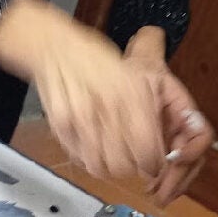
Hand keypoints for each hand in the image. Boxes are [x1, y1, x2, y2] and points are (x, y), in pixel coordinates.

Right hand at [0, 0, 163, 180]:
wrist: (59, 49)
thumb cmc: (102, 62)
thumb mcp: (138, 78)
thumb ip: (149, 113)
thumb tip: (158, 149)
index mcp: (132, 96)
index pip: (148, 150)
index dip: (153, 163)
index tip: (154, 162)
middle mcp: (107, 109)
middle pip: (124, 165)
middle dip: (132, 167)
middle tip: (134, 160)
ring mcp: (81, 120)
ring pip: (100, 168)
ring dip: (110, 168)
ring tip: (115, 156)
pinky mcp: (61, 127)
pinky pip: (80, 159)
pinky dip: (89, 159)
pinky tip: (95, 147)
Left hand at [125, 29, 212, 205]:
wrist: (116, 82)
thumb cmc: (132, 72)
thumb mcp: (139, 60)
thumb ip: (147, 48)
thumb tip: (152, 32)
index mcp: (183, 110)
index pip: (201, 133)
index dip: (193, 149)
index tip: (172, 158)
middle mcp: (182, 128)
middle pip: (194, 159)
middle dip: (181, 178)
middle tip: (161, 193)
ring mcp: (171, 142)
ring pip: (183, 170)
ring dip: (173, 184)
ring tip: (155, 194)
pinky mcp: (158, 153)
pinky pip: (168, 173)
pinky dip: (163, 183)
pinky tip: (148, 188)